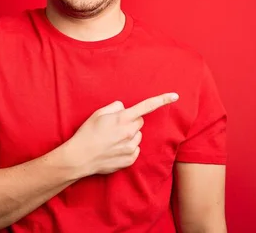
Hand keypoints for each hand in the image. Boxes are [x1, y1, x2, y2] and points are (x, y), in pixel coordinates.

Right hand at [63, 92, 178, 177]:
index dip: (162, 100)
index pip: (146, 107)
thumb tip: (125, 108)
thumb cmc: (87, 133)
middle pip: (139, 122)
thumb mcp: (98, 114)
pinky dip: (127, 148)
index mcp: (122, 119)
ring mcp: (130, 147)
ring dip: (129, 136)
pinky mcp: (130, 159)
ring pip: (137, 136)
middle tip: (115, 127)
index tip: (175, 96)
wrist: (79, 158)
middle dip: (131, 122)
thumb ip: (115, 107)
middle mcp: (129, 132)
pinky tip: (114, 150)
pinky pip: (135, 149)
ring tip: (112, 140)